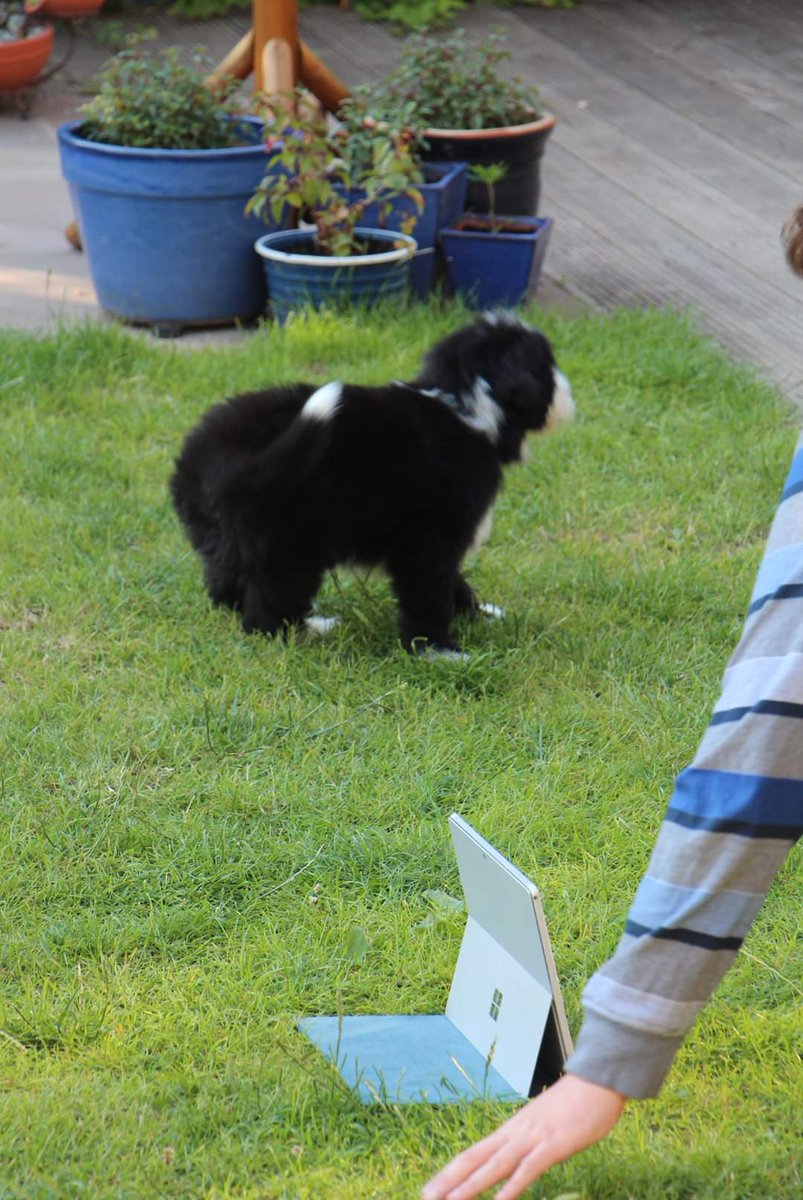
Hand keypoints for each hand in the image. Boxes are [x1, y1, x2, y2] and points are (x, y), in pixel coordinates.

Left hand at [421, 1073, 626, 1199]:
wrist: (596, 1082)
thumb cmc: (575, 1104)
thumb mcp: (544, 1126)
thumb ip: (528, 1143)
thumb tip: (516, 1162)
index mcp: (512, 1129)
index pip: (474, 1152)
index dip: (452, 1171)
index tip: (432, 1188)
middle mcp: (515, 1133)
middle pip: (475, 1158)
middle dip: (449, 1180)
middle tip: (426, 1196)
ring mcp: (532, 1138)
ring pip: (494, 1165)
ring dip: (471, 1186)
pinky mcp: (553, 1145)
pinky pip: (528, 1169)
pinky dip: (512, 1186)